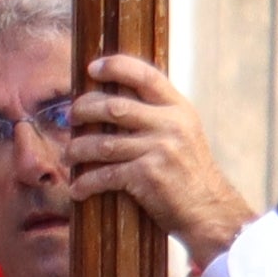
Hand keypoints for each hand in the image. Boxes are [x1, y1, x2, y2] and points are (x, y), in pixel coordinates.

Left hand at [62, 52, 255, 267]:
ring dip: (77, 150)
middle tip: (70, 118)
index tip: (93, 68)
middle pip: (113, 107)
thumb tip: (114, 99)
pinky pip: (104, 175)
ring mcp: (159, 149)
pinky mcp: (147, 175)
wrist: (209, 209)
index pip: (146, 75)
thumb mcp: (184, 132)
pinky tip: (77, 189)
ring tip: (68, 156)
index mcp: (179, 109)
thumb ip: (158, 114)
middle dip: (83, 110)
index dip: (116, 66)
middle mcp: (170, 124)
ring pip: (102, 143)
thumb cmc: (189, 171)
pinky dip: (85, 182)